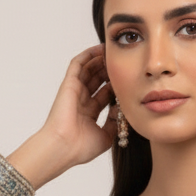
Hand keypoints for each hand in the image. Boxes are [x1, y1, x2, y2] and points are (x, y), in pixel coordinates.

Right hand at [7, 44, 117, 188]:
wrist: (64, 147)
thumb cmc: (81, 147)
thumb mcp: (106, 136)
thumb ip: (115, 123)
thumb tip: (124, 112)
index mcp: (89, 113)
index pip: (105, 95)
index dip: (117, 87)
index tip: (131, 81)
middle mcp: (81, 101)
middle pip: (98, 80)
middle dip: (110, 71)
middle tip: (124, 62)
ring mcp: (74, 92)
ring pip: (89, 70)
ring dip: (100, 60)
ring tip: (114, 51)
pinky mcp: (69, 84)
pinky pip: (78, 64)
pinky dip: (88, 55)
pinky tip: (100, 48)